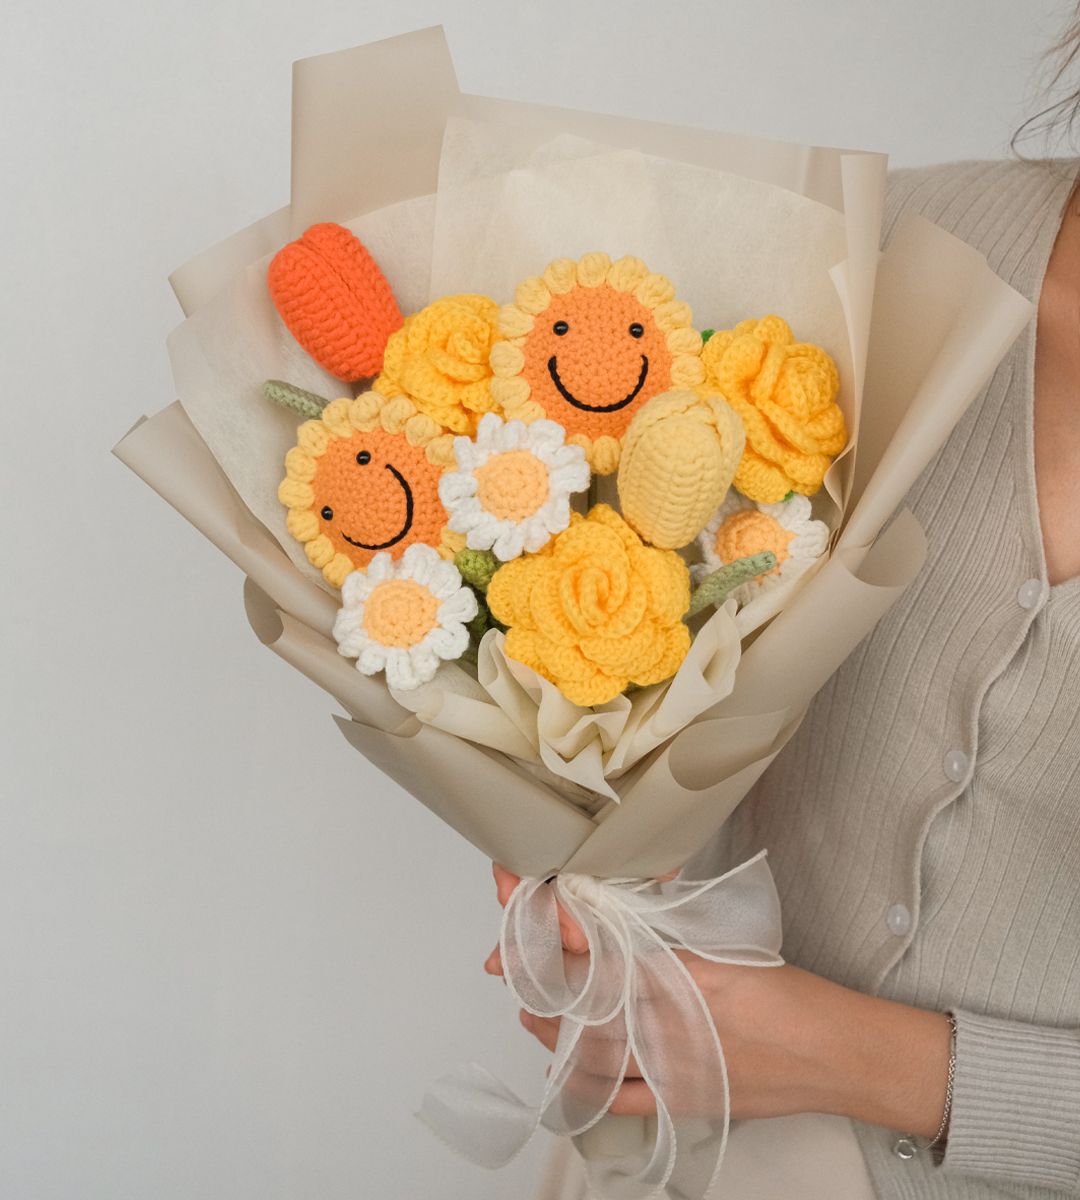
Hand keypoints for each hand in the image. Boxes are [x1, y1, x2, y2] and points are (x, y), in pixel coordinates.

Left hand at [486, 864, 951, 1133]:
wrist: (836, 1053)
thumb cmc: (789, 995)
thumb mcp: (721, 944)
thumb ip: (660, 930)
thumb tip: (612, 911)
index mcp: (676, 975)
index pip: (591, 949)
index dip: (548, 928)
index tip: (518, 907)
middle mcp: (664, 1024)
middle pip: (577, 1000)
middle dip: (535, 977)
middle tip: (508, 960)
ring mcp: (666, 1068)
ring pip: (584, 1049)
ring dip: (548, 1026)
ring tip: (527, 1006)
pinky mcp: (677, 1099)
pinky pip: (612, 1096)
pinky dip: (580, 1081)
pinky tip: (560, 1066)